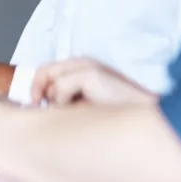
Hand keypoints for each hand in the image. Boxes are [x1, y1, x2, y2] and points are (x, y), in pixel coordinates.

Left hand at [30, 58, 155, 106]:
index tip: (34, 104)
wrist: (146, 118)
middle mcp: (82, 63)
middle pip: (43, 72)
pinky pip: (60, 89)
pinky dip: (65, 102)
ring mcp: (87, 65)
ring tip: (76, 112)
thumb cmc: (114, 114)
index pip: (46, 71)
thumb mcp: (82, 105)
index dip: (36, 86)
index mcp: (82, 68)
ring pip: (51, 82)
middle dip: (37, 91)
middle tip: (39, 106)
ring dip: (57, 101)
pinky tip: (84, 110)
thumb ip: (63, 98)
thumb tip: (39, 103)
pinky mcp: (90, 73)